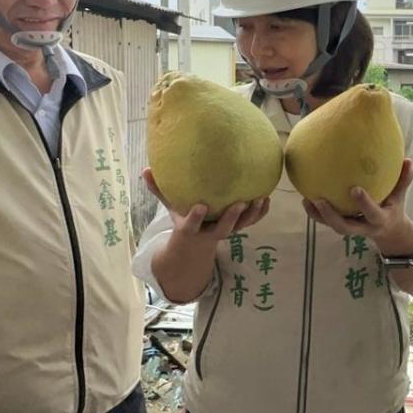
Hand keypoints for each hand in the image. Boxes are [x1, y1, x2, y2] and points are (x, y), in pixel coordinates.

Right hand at [142, 168, 269, 242]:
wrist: (194, 243)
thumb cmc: (182, 217)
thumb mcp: (169, 206)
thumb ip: (159, 189)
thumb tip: (145, 169)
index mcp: (190, 228)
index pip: (191, 225)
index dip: (195, 218)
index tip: (200, 206)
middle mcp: (209, 232)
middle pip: (222, 230)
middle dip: (231, 218)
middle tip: (240, 203)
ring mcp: (225, 231)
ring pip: (240, 227)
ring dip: (251, 215)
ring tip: (261, 198)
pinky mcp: (236, 228)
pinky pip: (250, 223)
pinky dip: (260, 213)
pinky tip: (267, 198)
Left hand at [302, 159, 412, 251]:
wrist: (389, 233)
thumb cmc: (393, 208)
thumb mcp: (400, 197)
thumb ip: (403, 179)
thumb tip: (408, 159)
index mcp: (379, 219)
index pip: (372, 213)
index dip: (364, 203)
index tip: (354, 189)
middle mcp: (363, 227)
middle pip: (345, 227)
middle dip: (332, 216)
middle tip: (320, 200)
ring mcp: (352, 229)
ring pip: (333, 226)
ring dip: (319, 215)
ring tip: (307, 200)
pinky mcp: (343, 226)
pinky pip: (327, 222)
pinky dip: (315, 213)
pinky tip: (305, 199)